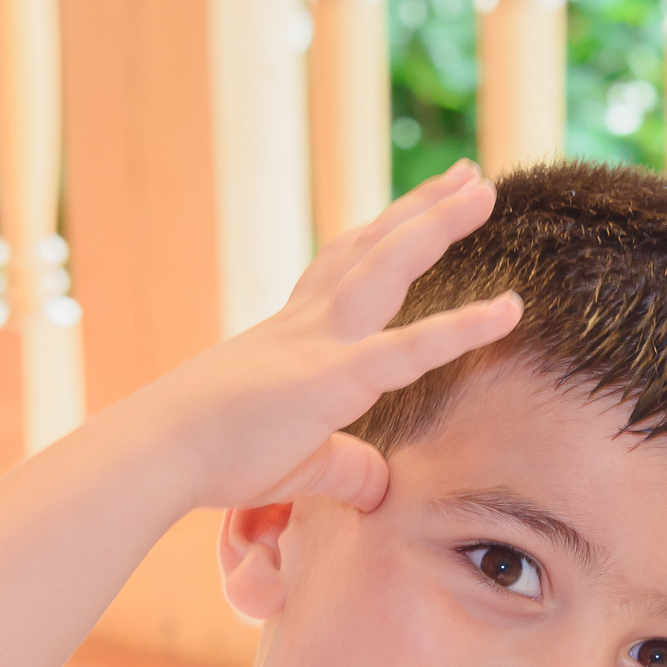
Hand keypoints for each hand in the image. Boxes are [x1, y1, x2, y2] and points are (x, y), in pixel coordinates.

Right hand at [131, 159, 524, 515]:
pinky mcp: (332, 380)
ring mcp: (319, 344)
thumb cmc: (211, 458)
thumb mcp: (294, 465)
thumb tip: (382, 489)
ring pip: (386, 267)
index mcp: (294, 336)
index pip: (344, 273)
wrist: (157, 454)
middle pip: (372, 249)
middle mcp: (308, 326)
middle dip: (420, 210)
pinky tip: (509, 311)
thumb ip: (344, 469)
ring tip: (482, 189)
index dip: (383, 239)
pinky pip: (410, 349)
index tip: (411, 213)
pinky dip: (462, 328)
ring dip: (436, 225)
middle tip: (467, 177)